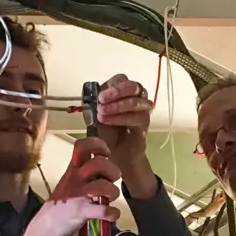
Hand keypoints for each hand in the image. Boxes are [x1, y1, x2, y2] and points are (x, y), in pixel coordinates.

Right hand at [30, 136, 120, 235]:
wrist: (44, 227)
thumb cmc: (61, 204)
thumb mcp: (68, 182)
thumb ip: (84, 172)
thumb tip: (107, 167)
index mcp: (72, 169)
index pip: (82, 146)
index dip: (98, 145)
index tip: (106, 154)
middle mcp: (75, 178)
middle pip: (99, 163)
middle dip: (113, 170)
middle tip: (113, 180)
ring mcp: (78, 195)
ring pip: (103, 185)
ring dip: (114, 192)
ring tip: (111, 198)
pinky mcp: (81, 212)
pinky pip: (104, 210)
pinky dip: (113, 213)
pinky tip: (111, 215)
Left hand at [97, 74, 155, 196]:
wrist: (115, 156)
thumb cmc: (107, 133)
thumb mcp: (97, 115)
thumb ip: (96, 104)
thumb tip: (91, 95)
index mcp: (124, 92)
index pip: (122, 80)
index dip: (112, 85)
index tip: (100, 95)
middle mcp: (137, 98)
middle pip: (134, 86)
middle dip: (117, 92)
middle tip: (102, 100)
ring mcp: (143, 112)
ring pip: (136, 102)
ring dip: (117, 106)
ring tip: (101, 113)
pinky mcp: (144, 126)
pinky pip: (137, 118)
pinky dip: (120, 118)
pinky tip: (108, 120)